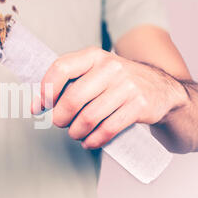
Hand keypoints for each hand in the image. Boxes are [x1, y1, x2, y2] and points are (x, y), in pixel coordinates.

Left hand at [32, 47, 187, 148]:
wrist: (162, 90)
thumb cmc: (117, 83)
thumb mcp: (94, 73)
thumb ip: (66, 84)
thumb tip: (35, 106)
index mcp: (94, 56)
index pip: (61, 68)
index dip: (46, 90)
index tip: (41, 106)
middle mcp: (110, 67)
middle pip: (72, 99)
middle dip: (60, 118)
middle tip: (60, 124)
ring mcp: (126, 86)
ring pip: (89, 117)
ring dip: (76, 132)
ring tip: (76, 134)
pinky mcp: (138, 106)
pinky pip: (108, 129)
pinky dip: (94, 140)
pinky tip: (90, 142)